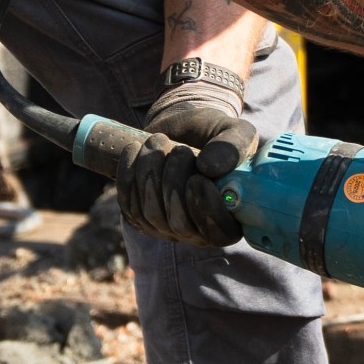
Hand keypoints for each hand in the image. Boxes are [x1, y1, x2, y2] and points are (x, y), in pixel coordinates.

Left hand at [116, 81, 258, 247]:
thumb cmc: (216, 135)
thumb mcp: (236, 132)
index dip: (207, 213)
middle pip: (181, 225)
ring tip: (158, 140)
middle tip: (179, 149)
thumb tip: (208, 168)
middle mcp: (200, 231)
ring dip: (150, 174)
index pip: (220, 234)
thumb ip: (232, 147)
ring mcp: (168, 229)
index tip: (197, 179)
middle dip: (174, 185)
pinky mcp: (141, 218)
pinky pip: (129, 205)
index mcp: (232, 216)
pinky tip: (136, 148)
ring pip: (151, 215)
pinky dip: (128, 175)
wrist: (184, 130)